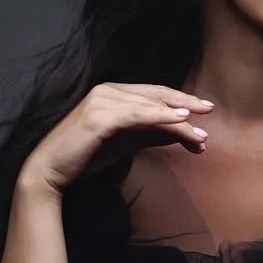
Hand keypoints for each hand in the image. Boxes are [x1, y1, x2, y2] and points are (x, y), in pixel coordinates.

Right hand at [20, 82, 213, 193]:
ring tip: (200, 131)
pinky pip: (137, 116)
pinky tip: (180, 121)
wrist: (52, 171)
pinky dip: (160, 117)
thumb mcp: (127, 142)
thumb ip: (152, 133)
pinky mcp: (99, 116)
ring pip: (150, 107)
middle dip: (185, 104)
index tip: (205, 109)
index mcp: (113, 93)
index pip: (154, 94)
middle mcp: (107, 91)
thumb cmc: (87, 156)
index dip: (181, 100)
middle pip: (156, 96)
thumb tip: (183, 130)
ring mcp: (102, 101)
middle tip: (210, 111)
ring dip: (178, 119)